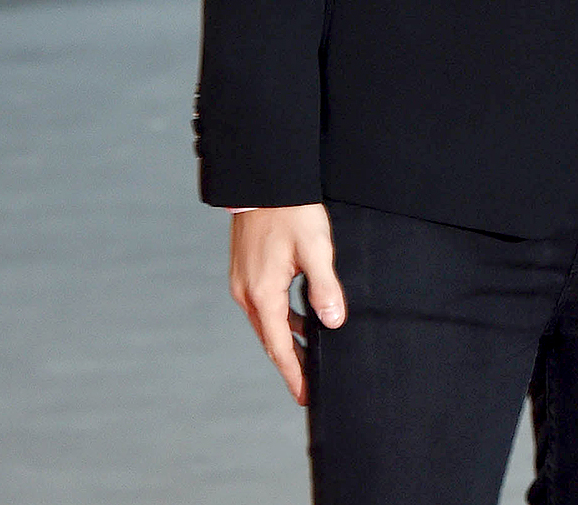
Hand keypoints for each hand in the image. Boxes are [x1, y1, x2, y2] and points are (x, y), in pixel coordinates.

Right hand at [229, 204, 344, 404]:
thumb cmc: (291, 212)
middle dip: (291, 362)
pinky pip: (265, 305)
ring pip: (268, 322)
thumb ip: (324, 288)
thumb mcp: (316, 249)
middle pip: (271, 339)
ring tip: (310, 357)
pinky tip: (301, 318)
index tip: (305, 396)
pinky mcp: (247, 271)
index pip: (280, 345)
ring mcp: (244, 283)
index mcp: (262, 294)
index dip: (294, 372)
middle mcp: (247, 294)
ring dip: (288, 340)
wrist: (263, 182)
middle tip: (309, 384)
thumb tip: (333, 323)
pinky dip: (282, 318)